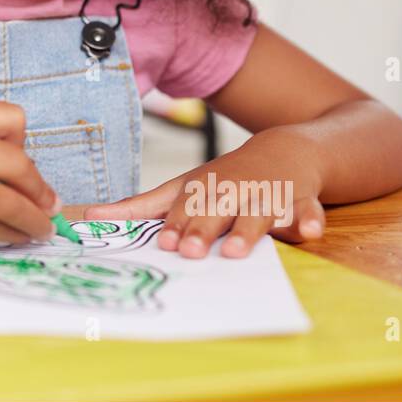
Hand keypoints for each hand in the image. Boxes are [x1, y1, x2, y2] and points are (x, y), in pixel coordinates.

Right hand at [0, 100, 60, 244]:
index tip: (28, 171)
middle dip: (40, 190)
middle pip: (17, 162)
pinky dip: (5, 234)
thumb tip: (10, 169)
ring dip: (31, 220)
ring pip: (5, 199)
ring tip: (40, 230)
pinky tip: (11, 238)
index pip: (12, 121)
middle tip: (49, 207)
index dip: (26, 148)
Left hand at [82, 128, 325, 258]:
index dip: (175, 225)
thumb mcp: (182, 188)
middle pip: (216, 212)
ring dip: (248, 231)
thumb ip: (140, 207)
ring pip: (257, 214)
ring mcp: (267, 195)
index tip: (165, 243)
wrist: (285, 149)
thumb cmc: (223, 179)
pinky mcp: (301, 201)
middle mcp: (233, 190)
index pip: (185, 207)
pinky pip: (308, 211)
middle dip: (203, 229)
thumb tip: (90, 215)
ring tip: (236, 251)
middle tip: (190, 251)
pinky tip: (311, 232)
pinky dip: (310, 220)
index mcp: (203, 189)